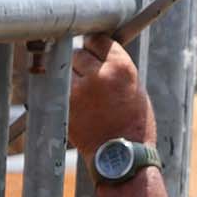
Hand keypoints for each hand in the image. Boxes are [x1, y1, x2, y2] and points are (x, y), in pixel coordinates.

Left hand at [68, 36, 155, 158]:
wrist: (121, 156)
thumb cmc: (133, 124)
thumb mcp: (135, 87)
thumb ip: (115, 67)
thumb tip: (96, 51)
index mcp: (121, 68)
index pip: (98, 40)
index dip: (95, 45)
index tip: (93, 49)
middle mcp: (98, 75)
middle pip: (79, 53)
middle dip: (83, 62)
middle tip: (89, 76)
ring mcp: (78, 90)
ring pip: (67, 69)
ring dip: (72, 76)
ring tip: (85, 93)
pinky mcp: (65, 104)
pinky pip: (61, 88)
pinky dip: (66, 92)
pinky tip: (79, 103)